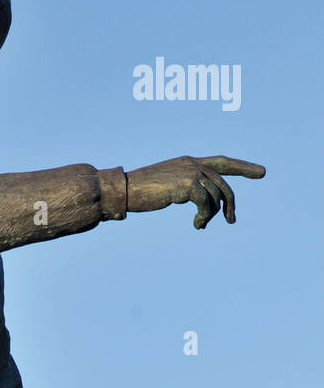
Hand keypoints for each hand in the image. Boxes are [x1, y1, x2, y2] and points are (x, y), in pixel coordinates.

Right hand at [126, 155, 264, 228]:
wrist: (125, 190)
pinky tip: (196, 225)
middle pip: (224, 183)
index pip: (222, 161)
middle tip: (232, 220)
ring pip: (215, 196)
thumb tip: (200, 205)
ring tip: (200, 225)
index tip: (261, 172)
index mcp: (189, 162)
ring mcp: (190, 172)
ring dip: (211, 215)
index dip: (242, 167)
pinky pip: (206, 203)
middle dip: (230, 203)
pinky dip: (204, 217)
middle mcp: (193, 164)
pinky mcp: (186, 185)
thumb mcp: (167, 188)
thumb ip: (185, 190)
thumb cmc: (141, 192)